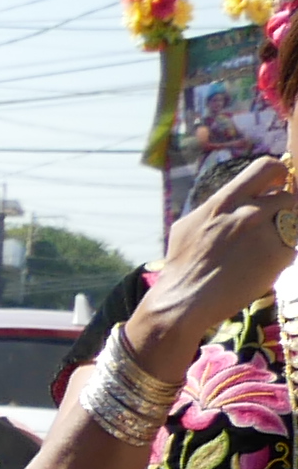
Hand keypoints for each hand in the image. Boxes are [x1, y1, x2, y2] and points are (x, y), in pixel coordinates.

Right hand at [118, 154, 296, 381]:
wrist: (185, 302)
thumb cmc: (182, 265)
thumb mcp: (188, 225)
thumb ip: (217, 208)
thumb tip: (235, 198)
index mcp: (225, 200)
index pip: (267, 167)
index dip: (278, 174)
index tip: (275, 185)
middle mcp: (250, 212)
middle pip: (288, 195)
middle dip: (284, 207)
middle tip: (273, 222)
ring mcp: (267, 234)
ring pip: (293, 222)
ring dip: (283, 232)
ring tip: (260, 251)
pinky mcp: (279, 256)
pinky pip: (291, 248)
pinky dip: (280, 257)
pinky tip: (258, 269)